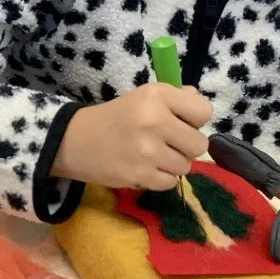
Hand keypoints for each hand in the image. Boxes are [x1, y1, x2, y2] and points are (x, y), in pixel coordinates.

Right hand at [51, 83, 213, 190]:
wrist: (76, 140)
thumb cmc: (116, 117)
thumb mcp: (144, 97)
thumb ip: (177, 98)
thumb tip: (202, 109)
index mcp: (156, 96)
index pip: (204, 111)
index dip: (195, 119)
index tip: (179, 121)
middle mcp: (154, 120)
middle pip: (199, 144)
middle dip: (186, 145)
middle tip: (167, 143)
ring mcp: (147, 150)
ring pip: (186, 166)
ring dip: (172, 163)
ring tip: (152, 156)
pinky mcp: (140, 174)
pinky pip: (171, 182)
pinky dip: (161, 178)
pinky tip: (145, 168)